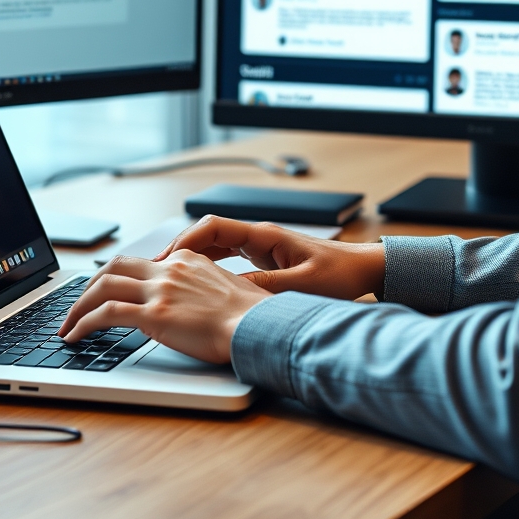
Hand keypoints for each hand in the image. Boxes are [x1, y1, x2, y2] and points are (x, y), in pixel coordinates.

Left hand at [57, 250, 270, 363]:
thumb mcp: (225, 290)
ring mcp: (160, 290)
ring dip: (78, 307)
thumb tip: (188, 307)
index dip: (117, 279)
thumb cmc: (251, 317)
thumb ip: (199, 290)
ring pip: (103, 287)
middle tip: (77, 307)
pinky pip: (106, 314)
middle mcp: (169, 269)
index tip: (105, 293)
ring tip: (67, 326)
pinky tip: (75, 336)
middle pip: (114, 267)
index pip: (140, 263)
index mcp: (186, 260)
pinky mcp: (154, 313)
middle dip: (89, 287)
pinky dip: (83, 324)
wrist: (259, 325)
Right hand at [155, 215, 385, 300]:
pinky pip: (225, 257)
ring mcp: (259, 246)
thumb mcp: (301, 285)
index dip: (186, 241)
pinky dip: (206, 266)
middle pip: (207, 234)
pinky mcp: (262, 258)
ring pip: (214, 245)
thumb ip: (265, 287)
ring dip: (190, 259)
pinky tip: (194, 282)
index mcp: (264, 235)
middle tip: (155, 270)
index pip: (214, 226)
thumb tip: (229, 292)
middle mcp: (258, 236)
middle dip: (180, 250)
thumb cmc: (339, 274)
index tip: (167, 259)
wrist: (363, 270)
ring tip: (167, 278)